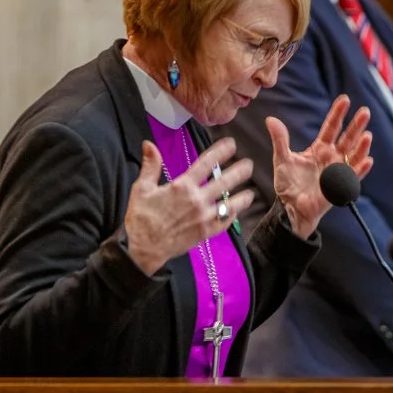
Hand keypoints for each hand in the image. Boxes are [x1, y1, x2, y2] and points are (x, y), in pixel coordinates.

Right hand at [123, 138, 254, 274]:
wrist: (143, 248)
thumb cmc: (141, 218)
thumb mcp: (142, 188)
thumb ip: (151, 165)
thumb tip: (149, 144)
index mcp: (182, 186)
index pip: (206, 163)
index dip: (221, 152)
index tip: (231, 144)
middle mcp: (197, 200)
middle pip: (224, 181)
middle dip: (239, 171)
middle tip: (248, 165)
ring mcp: (203, 217)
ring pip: (229, 203)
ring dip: (242, 196)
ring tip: (250, 191)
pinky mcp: (205, 232)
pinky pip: (224, 222)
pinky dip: (232, 216)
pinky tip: (237, 211)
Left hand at [265, 94, 372, 237]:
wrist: (289, 208)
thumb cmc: (288, 185)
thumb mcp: (281, 159)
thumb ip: (280, 140)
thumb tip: (271, 119)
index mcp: (320, 149)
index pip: (331, 127)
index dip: (338, 113)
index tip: (344, 99)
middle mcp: (332, 158)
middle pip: (347, 138)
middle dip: (356, 125)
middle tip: (365, 111)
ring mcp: (337, 172)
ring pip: (354, 156)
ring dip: (362, 146)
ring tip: (367, 135)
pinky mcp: (339, 187)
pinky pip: (353, 177)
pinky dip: (360, 170)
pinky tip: (367, 160)